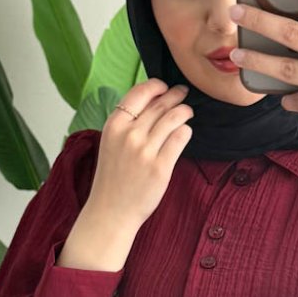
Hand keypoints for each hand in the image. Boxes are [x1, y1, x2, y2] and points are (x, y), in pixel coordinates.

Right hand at [88, 80, 193, 226]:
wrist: (111, 210)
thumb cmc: (112, 177)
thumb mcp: (111, 142)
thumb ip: (127, 123)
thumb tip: (152, 102)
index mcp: (114, 125)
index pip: (139, 93)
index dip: (156, 86)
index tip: (165, 87)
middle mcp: (129, 135)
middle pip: (160, 104)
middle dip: (175, 95)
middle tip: (183, 93)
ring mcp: (145, 150)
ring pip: (173, 117)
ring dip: (184, 110)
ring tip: (187, 111)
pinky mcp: (161, 166)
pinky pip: (180, 138)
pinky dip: (186, 130)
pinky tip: (185, 131)